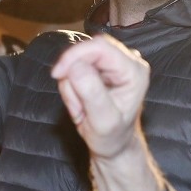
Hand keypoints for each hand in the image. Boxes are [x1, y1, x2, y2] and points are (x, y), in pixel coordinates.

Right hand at [51, 35, 148, 157]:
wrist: (113, 144)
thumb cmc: (112, 137)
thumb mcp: (103, 121)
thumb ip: (92, 93)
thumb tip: (76, 66)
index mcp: (134, 71)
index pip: (100, 46)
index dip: (74, 55)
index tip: (57, 74)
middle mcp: (128, 61)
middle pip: (88, 49)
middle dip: (73, 74)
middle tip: (75, 103)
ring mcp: (115, 63)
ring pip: (78, 58)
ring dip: (71, 84)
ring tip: (81, 108)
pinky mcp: (102, 66)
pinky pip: (75, 66)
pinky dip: (71, 84)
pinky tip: (81, 101)